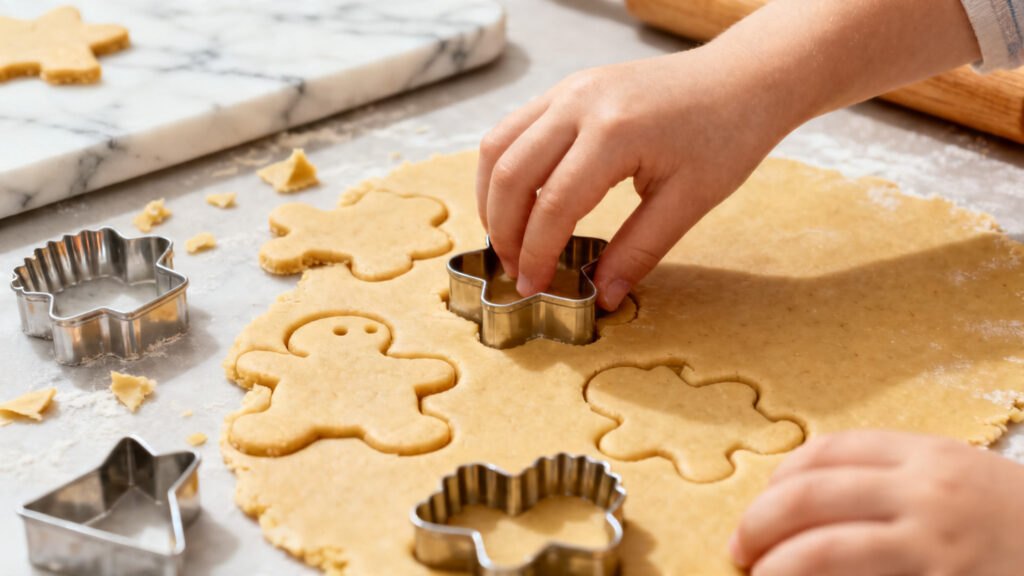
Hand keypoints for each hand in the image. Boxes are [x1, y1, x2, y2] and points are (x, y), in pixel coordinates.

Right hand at [475, 48, 795, 309]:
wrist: (743, 78)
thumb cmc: (726, 135)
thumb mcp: (689, 202)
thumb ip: (639, 251)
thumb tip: (603, 296)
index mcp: (614, 132)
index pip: (553, 205)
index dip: (536, 254)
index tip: (534, 288)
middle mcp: (579, 103)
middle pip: (511, 174)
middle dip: (504, 232)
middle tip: (515, 271)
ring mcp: (568, 89)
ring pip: (498, 146)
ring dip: (492, 198)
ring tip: (507, 239)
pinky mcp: (567, 88)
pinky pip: (513, 128)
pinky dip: (504, 168)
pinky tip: (518, 201)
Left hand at [731, 430, 1023, 575]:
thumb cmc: (1021, 525)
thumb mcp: (964, 482)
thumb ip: (899, 482)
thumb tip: (813, 505)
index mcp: (928, 456)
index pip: (826, 452)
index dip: (779, 478)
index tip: (761, 502)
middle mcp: (925, 493)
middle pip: (809, 495)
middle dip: (760, 522)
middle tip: (740, 548)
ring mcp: (934, 546)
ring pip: (822, 549)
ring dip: (777, 566)